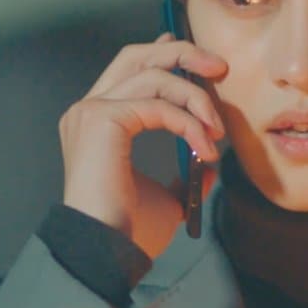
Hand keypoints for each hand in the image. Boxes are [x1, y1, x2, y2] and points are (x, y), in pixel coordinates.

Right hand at [58, 32, 226, 257]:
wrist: (107, 253)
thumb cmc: (130, 232)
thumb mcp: (168, 198)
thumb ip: (184, 174)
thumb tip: (209, 164)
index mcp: (97, 122)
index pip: (130, 68)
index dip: (164, 54)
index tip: (200, 60)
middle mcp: (88, 110)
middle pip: (138, 56)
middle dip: (183, 53)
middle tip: (220, 68)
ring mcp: (91, 111)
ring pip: (155, 77)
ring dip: (196, 98)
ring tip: (218, 132)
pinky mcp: (102, 119)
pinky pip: (160, 106)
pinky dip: (190, 123)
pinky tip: (207, 148)